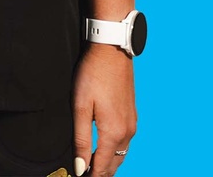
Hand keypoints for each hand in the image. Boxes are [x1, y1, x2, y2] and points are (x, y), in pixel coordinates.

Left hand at [72, 44, 136, 175]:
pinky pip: (125, 142)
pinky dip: (116, 152)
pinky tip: (106, 149)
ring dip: (108, 164)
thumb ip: (81, 140)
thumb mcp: (80, 106)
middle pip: (114, 165)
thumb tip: (80, 168)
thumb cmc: (92, 74)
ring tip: (94, 168)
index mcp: (113, 133)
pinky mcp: (132, 114)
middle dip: (100, 174)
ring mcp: (132, 123)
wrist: (111, 49)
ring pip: (121, 155)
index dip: (90, 176)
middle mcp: (127, 132)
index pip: (102, 167)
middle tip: (86, 175)